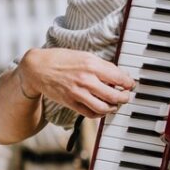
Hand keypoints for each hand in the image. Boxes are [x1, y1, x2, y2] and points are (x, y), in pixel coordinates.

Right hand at [18, 48, 134, 117]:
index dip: (129, 83)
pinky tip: (102, 108)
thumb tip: (121, 76)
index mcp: (91, 65)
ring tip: (115, 104)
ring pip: (104, 108)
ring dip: (113, 108)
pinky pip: (91, 114)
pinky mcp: (71, 103)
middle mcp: (86, 80)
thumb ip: (103, 66)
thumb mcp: (84, 56)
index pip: (119, 78)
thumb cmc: (63, 60)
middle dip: (125, 98)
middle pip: (115, 95)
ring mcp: (78, 93)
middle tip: (126, 96)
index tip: (131, 85)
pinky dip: (100, 113)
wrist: (38, 68)